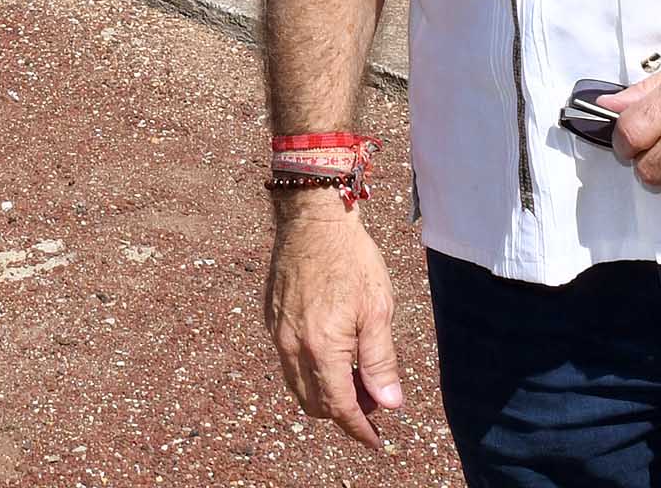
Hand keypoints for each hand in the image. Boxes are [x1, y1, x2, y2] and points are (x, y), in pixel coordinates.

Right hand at [262, 201, 404, 448]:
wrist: (313, 219)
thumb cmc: (351, 259)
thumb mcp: (378, 310)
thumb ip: (381, 361)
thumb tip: (389, 404)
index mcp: (321, 347)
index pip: (339, 407)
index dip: (359, 429)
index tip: (376, 441)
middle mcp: (292, 346)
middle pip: (314, 404)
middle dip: (344, 413)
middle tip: (373, 401)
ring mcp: (277, 333)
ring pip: (298, 386)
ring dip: (325, 394)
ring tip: (356, 378)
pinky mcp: (271, 319)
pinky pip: (287, 361)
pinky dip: (310, 371)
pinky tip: (333, 352)